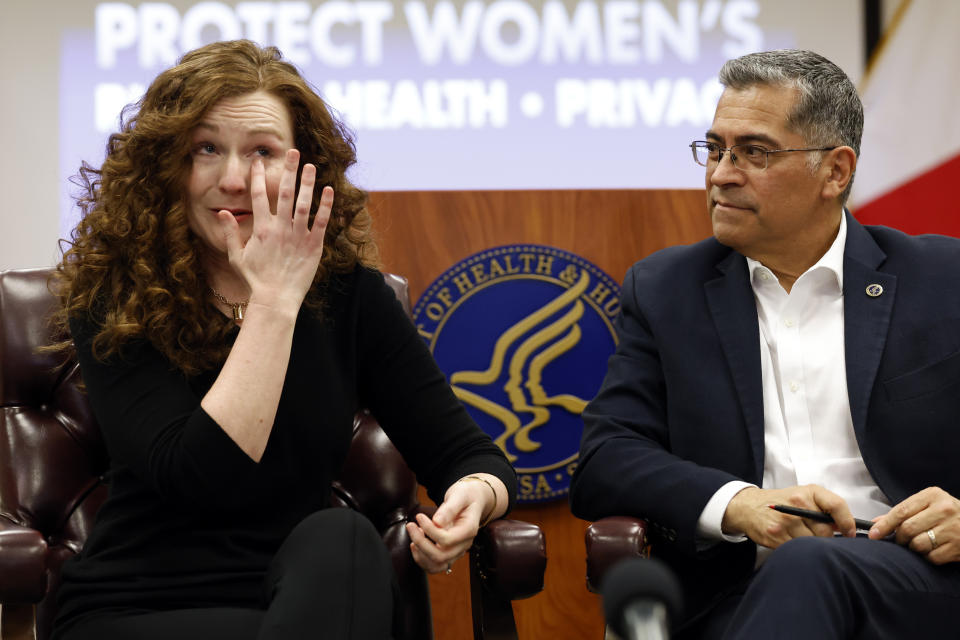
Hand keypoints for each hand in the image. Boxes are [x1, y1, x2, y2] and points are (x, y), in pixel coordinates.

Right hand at [218, 149, 331, 315]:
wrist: (275, 298)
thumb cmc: (255, 279)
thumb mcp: (236, 256)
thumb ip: (230, 233)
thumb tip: (223, 213)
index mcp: (261, 228)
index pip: (257, 196)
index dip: (257, 177)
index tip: (259, 161)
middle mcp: (280, 228)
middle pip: (283, 193)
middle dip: (288, 170)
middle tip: (293, 152)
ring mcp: (298, 236)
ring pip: (303, 203)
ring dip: (307, 183)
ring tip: (310, 166)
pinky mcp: (314, 245)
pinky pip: (321, 221)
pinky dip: (325, 205)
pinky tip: (328, 190)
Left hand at [405, 476, 491, 573]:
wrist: (473, 499)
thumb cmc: (466, 495)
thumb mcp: (460, 495)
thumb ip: (449, 509)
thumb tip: (436, 522)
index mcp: (469, 530)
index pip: (447, 540)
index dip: (429, 530)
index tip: (419, 516)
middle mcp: (464, 545)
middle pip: (441, 556)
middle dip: (421, 542)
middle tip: (410, 525)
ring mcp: (457, 551)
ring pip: (437, 565)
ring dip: (420, 553)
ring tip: (414, 534)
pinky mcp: (449, 552)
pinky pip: (435, 565)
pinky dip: (422, 558)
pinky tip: (415, 544)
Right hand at [722, 485, 855, 548]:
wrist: (749, 507)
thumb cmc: (781, 501)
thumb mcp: (804, 495)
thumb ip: (826, 507)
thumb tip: (847, 527)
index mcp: (807, 493)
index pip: (837, 505)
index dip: (847, 522)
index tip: (849, 532)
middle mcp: (797, 505)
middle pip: (826, 531)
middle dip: (825, 537)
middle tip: (816, 534)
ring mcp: (786, 522)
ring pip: (813, 543)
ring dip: (812, 545)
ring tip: (802, 537)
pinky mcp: (776, 536)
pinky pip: (798, 549)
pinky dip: (799, 549)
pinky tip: (792, 541)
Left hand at [869, 487, 959, 564]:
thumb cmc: (948, 513)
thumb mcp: (928, 505)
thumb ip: (903, 512)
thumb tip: (876, 523)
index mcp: (933, 496)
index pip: (901, 511)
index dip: (884, 525)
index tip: (873, 534)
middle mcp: (944, 510)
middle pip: (908, 529)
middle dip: (899, 538)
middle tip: (900, 540)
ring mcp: (953, 529)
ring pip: (918, 545)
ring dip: (913, 548)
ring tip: (919, 543)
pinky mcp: (958, 547)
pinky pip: (932, 557)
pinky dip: (927, 556)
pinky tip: (932, 550)